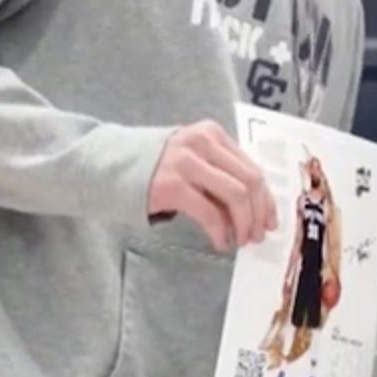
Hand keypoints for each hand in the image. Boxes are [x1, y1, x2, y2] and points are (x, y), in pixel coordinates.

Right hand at [146, 120, 276, 250]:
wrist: (107, 165)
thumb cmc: (154, 166)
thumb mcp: (191, 156)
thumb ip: (219, 172)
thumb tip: (254, 208)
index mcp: (211, 134)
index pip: (252, 167)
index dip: (266, 198)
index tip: (269, 219)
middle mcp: (202, 143)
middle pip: (250, 181)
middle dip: (259, 213)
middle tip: (257, 235)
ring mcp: (186, 162)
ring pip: (236, 196)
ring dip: (244, 224)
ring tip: (241, 240)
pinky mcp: (171, 185)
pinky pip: (210, 213)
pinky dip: (221, 232)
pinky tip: (220, 242)